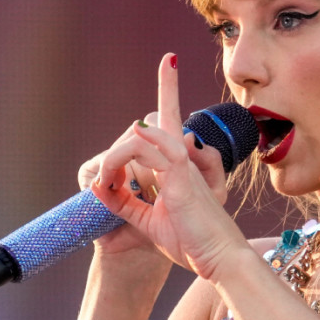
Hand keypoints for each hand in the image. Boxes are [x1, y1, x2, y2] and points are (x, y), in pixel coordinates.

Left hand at [89, 54, 248, 279]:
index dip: (169, 88)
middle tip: (118, 160)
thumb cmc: (192, 242)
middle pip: (164, 113)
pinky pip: (148, 149)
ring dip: (114, 157)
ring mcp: (185, 164)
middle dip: (167, 87)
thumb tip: (100, 186)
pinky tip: (110, 174)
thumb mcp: (147, 222)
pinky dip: (121, 157)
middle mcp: (185, 158)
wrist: (219, 260)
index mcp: (178, 166)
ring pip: (144, 134)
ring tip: (104, 181)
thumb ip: (124, 203)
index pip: (171, 119)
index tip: (170, 59)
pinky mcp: (183, 176)